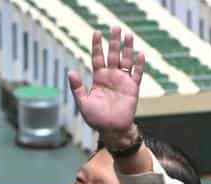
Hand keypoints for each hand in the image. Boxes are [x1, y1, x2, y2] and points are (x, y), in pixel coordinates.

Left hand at [67, 27, 144, 149]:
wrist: (111, 130)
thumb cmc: (96, 118)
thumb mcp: (83, 102)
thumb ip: (78, 87)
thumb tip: (70, 72)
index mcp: (99, 78)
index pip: (97, 57)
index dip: (97, 45)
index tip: (96, 32)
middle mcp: (111, 76)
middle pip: (113, 55)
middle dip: (114, 41)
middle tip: (115, 27)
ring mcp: (122, 81)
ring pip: (126, 61)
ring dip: (127, 48)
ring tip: (128, 35)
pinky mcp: (132, 88)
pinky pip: (136, 75)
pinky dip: (139, 65)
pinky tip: (140, 55)